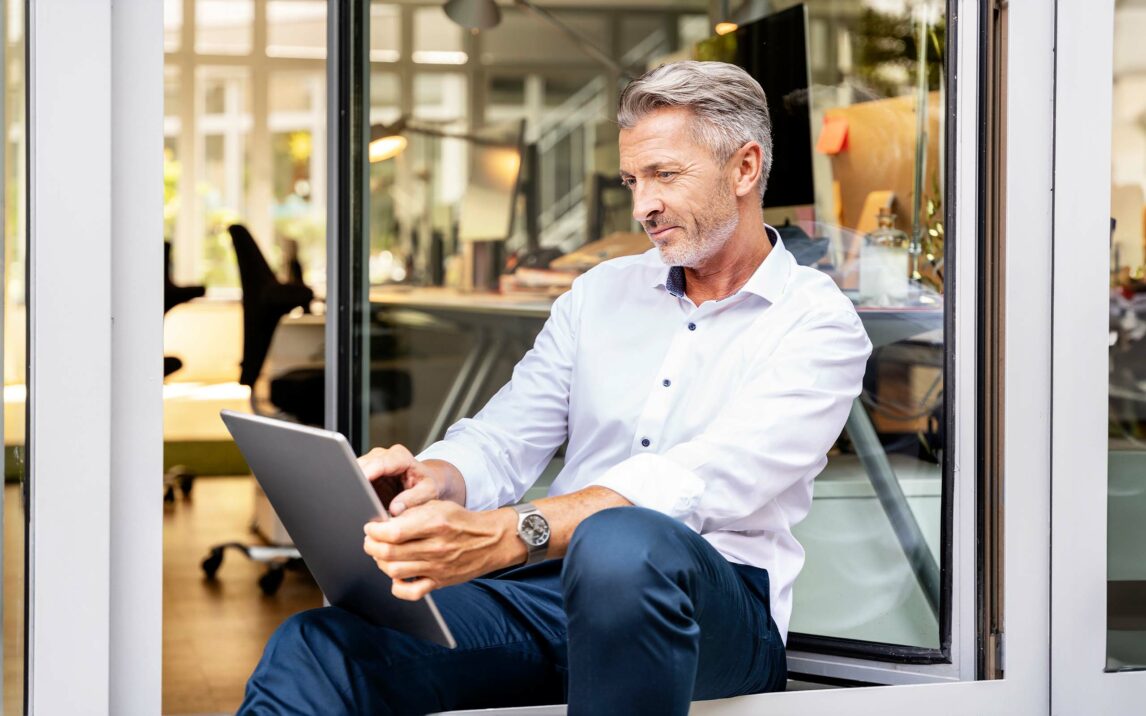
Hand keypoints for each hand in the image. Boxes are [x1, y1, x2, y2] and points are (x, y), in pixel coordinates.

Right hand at [357, 445, 441, 515]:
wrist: (428, 480)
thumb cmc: (429, 483)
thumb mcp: (428, 492)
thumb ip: (413, 499)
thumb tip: (395, 509)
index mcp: (400, 457)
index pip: (378, 463)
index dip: (367, 473)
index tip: (358, 485)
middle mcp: (384, 455)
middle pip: (362, 465)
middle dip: (358, 482)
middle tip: (358, 501)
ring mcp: (373, 462)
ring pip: (354, 471)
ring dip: (355, 486)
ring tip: (361, 502)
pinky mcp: (367, 472)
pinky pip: (355, 479)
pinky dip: (356, 489)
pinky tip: (362, 499)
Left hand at [363, 501, 523, 599]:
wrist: (491, 540)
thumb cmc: (462, 521)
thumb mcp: (439, 506)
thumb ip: (412, 513)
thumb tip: (385, 522)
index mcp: (435, 523)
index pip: (393, 532)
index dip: (375, 530)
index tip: (371, 527)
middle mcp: (435, 547)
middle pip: (389, 553)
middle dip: (372, 546)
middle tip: (371, 540)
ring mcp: (437, 567)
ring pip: (394, 571)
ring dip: (380, 562)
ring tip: (381, 554)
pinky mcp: (440, 582)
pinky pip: (411, 592)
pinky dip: (397, 586)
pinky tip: (396, 576)